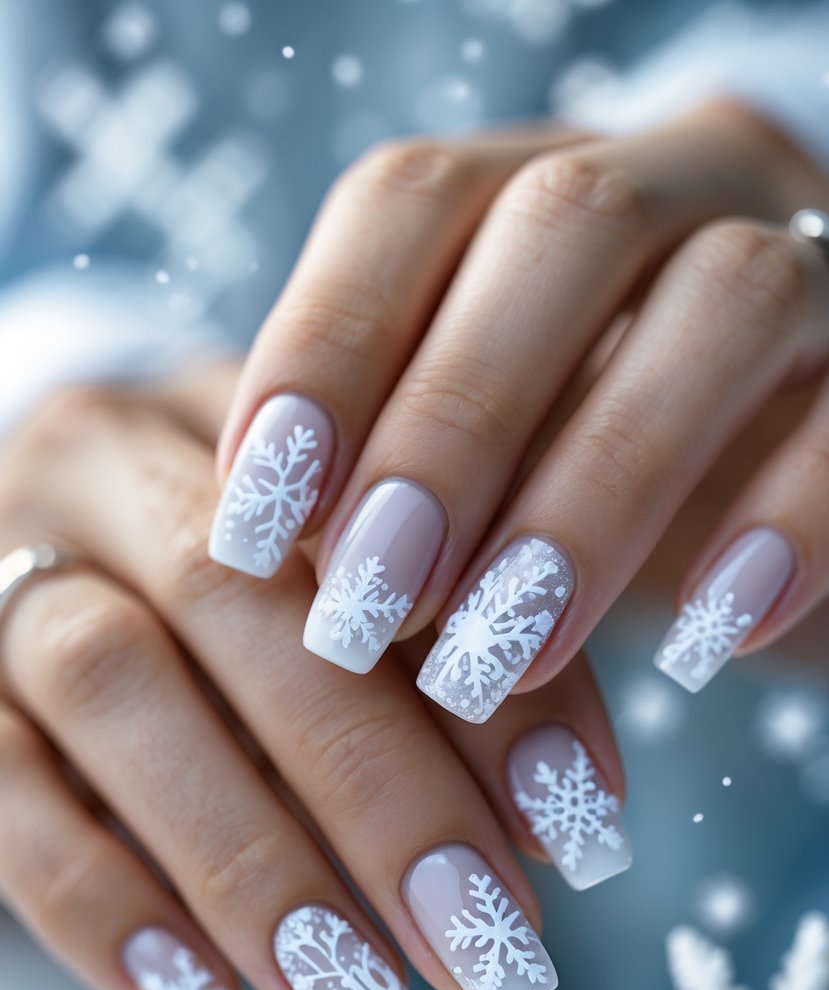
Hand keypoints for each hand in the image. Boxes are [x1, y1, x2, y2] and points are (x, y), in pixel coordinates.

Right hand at [0, 364, 627, 989]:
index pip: (381, 532)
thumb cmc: (262, 567)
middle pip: (239, 600)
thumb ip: (467, 653)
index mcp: (254, 418)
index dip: (484, 682)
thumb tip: (570, 812)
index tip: (581, 827)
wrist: (60, 529)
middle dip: (375, 789)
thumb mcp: (366, 575)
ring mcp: (10, 565)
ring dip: (247, 864)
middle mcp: (112, 464)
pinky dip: (102, 905)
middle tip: (483, 947)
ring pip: (110, 687)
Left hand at [215, 97, 828, 713]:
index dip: (324, 346)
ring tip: (504, 651)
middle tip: (369, 603)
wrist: (781, 475)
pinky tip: (708, 639)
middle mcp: (676, 180)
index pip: (413, 200)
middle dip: (449, 428)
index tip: (259, 517)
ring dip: (593, 490)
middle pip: (561, 228)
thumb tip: (281, 564)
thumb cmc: (587, 469)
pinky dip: (781, 523)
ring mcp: (806, 252)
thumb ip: (399, 475)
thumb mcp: (484, 459)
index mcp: (537, 188)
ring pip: (724, 301)